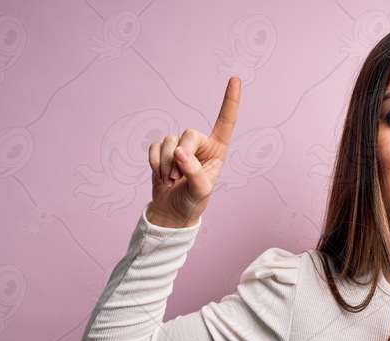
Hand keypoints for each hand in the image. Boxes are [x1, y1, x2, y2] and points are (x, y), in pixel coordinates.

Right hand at [147, 77, 241, 227]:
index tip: (235, 79)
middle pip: (189, 133)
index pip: (226, 122)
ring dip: (166, 164)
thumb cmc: (193, 201)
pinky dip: (154, 164)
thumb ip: (194, 171)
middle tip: (178, 177)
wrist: (172, 211)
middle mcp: (200, 144)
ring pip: (168, 141)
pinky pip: (154, 147)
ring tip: (171, 181)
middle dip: (180, 156)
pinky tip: (160, 176)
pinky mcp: (162, 150)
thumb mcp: (200, 191)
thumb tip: (179, 152)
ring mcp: (180, 145)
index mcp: (217, 150)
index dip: (230, 101)